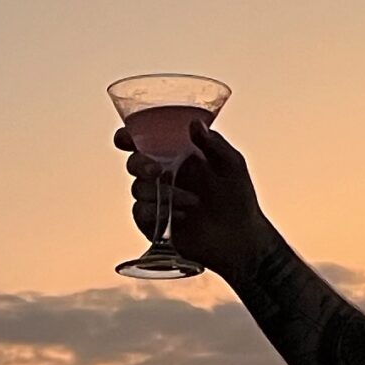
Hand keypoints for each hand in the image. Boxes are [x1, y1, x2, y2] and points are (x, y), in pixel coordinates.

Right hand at [116, 121, 271, 281]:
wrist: (240, 240)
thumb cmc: (239, 199)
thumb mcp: (232, 166)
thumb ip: (213, 144)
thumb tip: (194, 124)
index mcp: (178, 156)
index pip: (146, 142)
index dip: (128, 138)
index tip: (124, 139)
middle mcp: (164, 175)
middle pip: (134, 163)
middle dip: (139, 164)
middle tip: (156, 171)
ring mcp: (158, 199)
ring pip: (138, 188)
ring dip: (162, 193)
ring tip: (193, 202)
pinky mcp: (155, 222)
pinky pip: (141, 212)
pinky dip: (158, 212)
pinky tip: (182, 216)